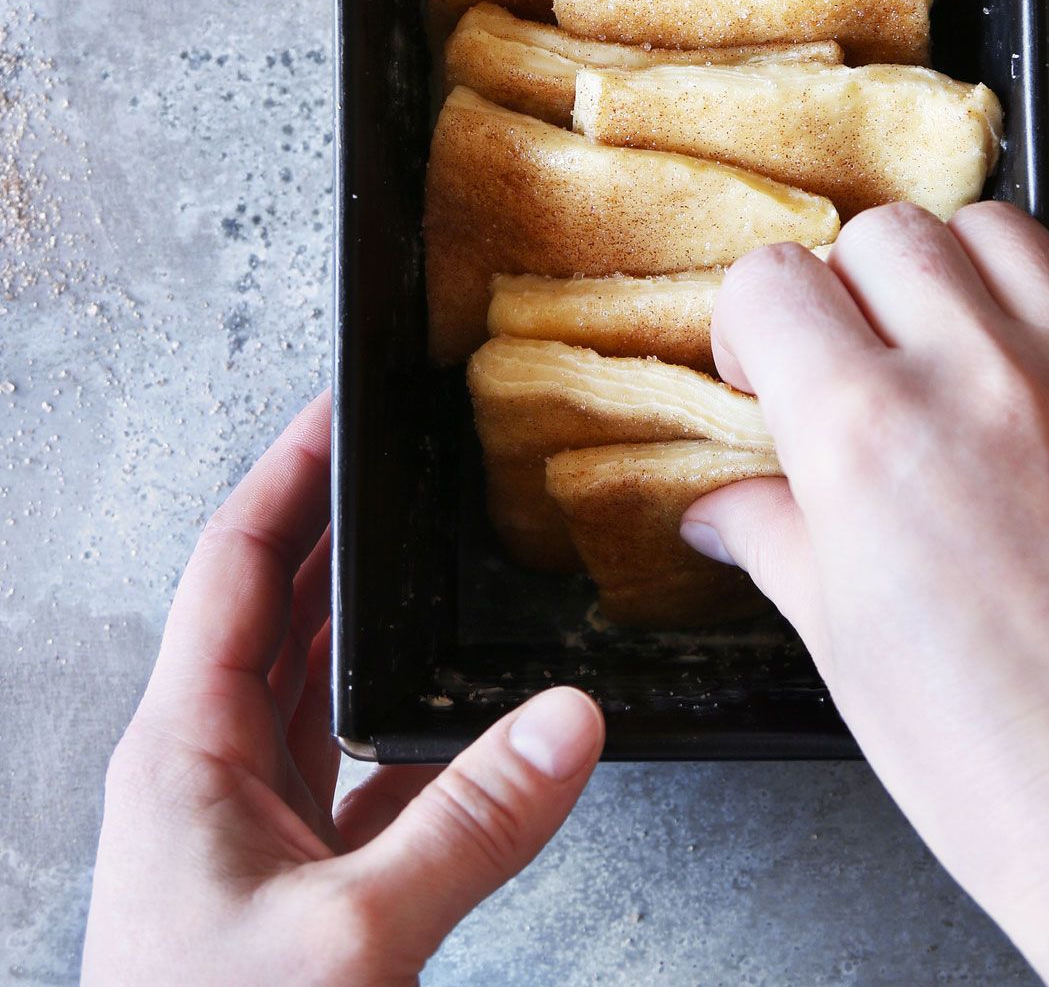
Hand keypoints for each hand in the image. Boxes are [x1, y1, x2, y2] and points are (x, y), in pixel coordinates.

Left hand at [83, 392, 603, 985]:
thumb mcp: (352, 939)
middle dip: (340, 531)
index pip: (237, 565)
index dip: (289, 474)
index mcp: (184, 748)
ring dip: (368, 625)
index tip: (341, 407)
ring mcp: (244, 832)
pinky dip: (406, 734)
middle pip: (276, 611)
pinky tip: (463, 719)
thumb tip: (571, 722)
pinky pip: (352, 774)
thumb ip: (470, 825)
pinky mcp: (289, 888)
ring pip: (313, 689)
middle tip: (408, 463)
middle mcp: (204, 773)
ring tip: (434, 559)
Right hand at [683, 204, 1048, 985]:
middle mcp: (974, 377)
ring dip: (959, 270)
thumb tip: (719, 504)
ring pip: (996, 226)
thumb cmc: (990, 754)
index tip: (767, 363)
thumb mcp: (840, 642)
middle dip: (851, 290)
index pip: (773, 282)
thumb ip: (773, 536)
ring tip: (960, 337)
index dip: (752, 321)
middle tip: (863, 356)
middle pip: (882, 234)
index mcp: (865, 436)